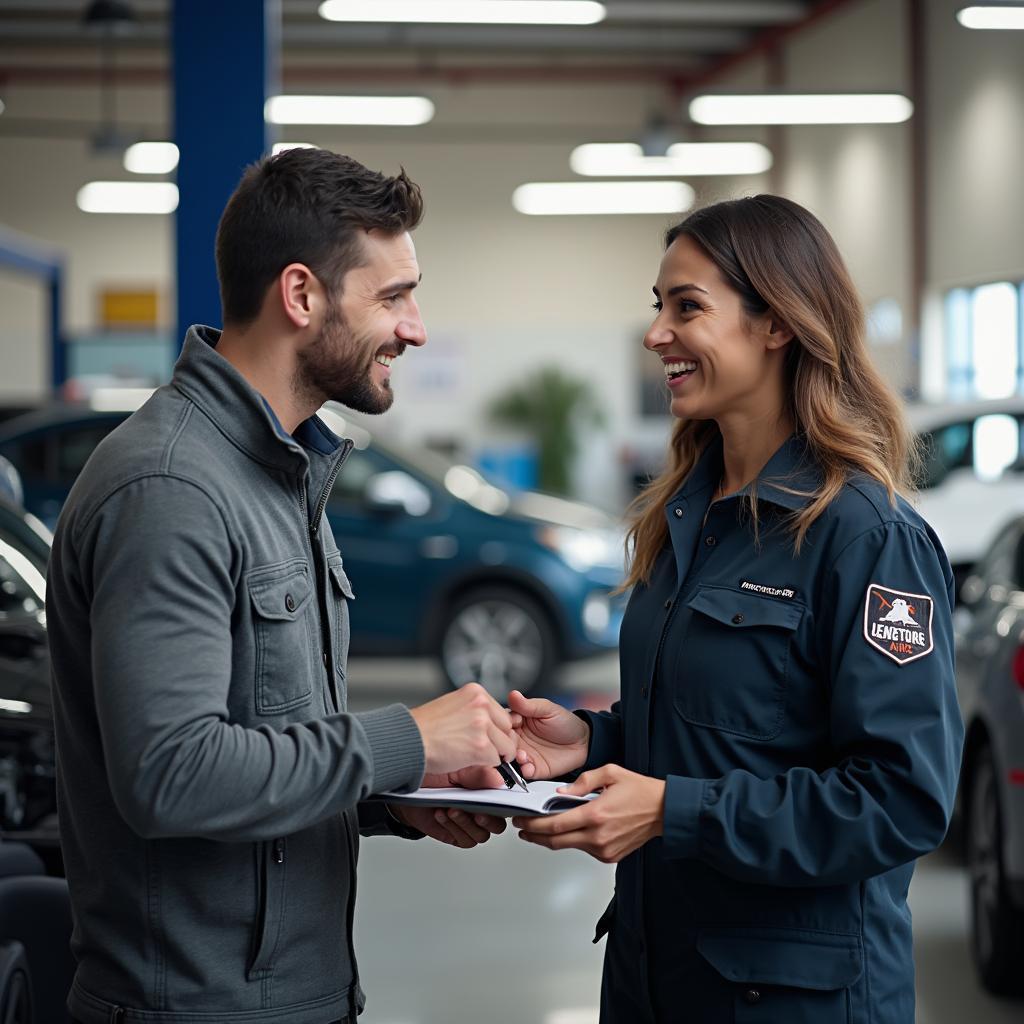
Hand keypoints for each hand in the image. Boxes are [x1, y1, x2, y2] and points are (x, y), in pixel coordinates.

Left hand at [388, 766, 507, 847]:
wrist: (408, 786)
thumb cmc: (433, 774)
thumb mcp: (457, 767)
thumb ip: (478, 773)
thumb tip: (499, 781)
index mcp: (487, 791)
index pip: (506, 803)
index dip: (507, 805)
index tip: (498, 801)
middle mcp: (481, 809)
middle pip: (498, 824)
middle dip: (488, 820)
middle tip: (477, 812)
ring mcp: (468, 823)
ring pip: (481, 834)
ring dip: (466, 823)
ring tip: (452, 809)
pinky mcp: (455, 834)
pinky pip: (464, 840)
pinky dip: (453, 827)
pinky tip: (442, 814)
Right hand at [410, 683, 516, 775]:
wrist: (407, 739)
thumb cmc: (423, 727)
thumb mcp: (453, 707)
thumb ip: (474, 712)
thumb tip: (494, 725)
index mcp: (475, 692)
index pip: (501, 712)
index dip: (495, 728)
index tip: (489, 736)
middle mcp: (481, 704)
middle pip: (507, 727)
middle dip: (498, 741)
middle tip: (483, 748)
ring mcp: (482, 724)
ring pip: (506, 745)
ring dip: (494, 754)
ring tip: (474, 755)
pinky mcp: (480, 746)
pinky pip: (496, 760)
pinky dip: (486, 764)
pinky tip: (469, 760)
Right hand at [507, 689, 589, 780]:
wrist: (583, 742)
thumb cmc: (565, 722)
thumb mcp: (548, 709)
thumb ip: (529, 705)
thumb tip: (513, 695)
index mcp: (519, 720)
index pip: (503, 722)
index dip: (504, 724)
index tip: (512, 723)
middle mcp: (519, 738)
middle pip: (503, 741)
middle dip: (505, 743)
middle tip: (512, 742)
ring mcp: (525, 754)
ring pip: (511, 758)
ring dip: (513, 758)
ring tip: (521, 755)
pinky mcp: (534, 768)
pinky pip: (523, 772)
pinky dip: (523, 770)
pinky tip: (528, 765)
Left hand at [512, 764, 664, 863]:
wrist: (664, 811)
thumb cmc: (641, 791)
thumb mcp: (610, 773)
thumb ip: (581, 781)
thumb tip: (560, 793)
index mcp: (595, 815)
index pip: (554, 824)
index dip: (533, 824)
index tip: (521, 820)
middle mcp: (598, 837)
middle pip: (555, 841)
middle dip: (534, 835)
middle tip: (522, 828)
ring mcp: (604, 850)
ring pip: (568, 846)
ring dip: (553, 838)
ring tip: (542, 827)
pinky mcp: (609, 857)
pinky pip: (583, 849)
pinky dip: (573, 840)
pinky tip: (570, 830)